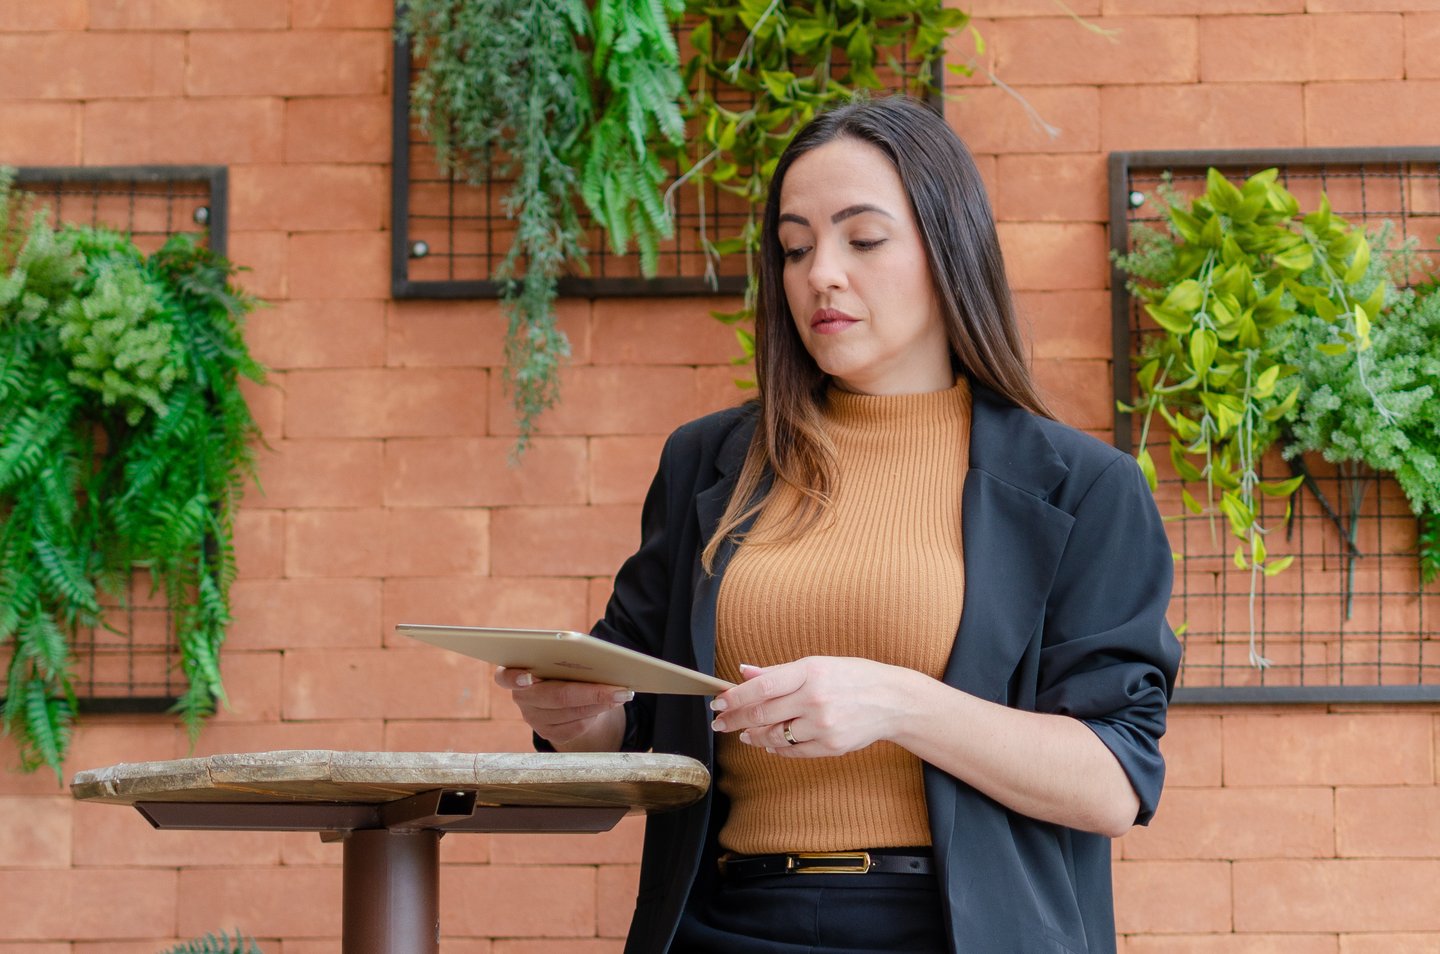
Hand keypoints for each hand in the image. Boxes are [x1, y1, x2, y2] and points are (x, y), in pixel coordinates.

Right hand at [494, 666, 630, 749]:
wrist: (562, 694)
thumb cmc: (559, 667)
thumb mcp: (557, 658)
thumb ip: (564, 656)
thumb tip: (598, 659)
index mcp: (514, 674)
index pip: (504, 677)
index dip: (514, 678)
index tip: (528, 676)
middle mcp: (521, 698)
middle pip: (556, 696)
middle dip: (591, 692)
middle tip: (618, 688)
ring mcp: (534, 719)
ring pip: (571, 713)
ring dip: (600, 703)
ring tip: (622, 694)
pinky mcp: (549, 734)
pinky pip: (576, 727)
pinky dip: (596, 714)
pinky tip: (611, 704)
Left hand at [707, 657, 921, 757]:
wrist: (892, 700)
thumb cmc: (853, 677)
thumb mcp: (817, 664)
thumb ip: (778, 671)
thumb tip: (744, 671)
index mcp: (810, 672)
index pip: (762, 687)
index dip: (735, 697)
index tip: (718, 702)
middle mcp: (815, 698)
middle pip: (763, 714)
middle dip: (736, 720)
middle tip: (720, 723)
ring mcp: (823, 725)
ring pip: (775, 736)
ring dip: (754, 736)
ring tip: (745, 733)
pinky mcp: (831, 746)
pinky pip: (794, 751)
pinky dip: (777, 747)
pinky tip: (768, 743)